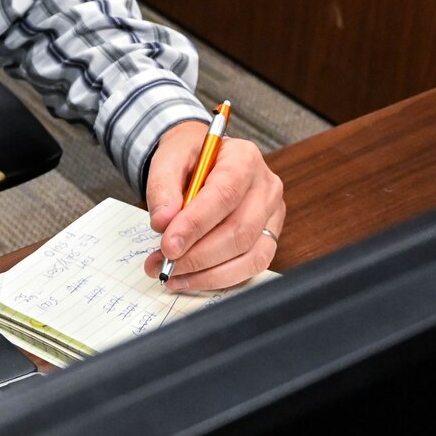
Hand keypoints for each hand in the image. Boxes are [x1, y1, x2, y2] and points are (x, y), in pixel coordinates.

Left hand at [142, 119, 285, 292]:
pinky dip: (219, 278)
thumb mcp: (168, 158)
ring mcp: (272, 214)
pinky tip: (192, 277)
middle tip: (164, 264)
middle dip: (198, 255)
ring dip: (207, 272)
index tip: (168, 246)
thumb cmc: (189, 157)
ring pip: (248, 254)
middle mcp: (266, 186)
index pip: (225, 195)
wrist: (201, 159)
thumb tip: (163, 222)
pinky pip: (252, 266)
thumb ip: (162, 187)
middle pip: (239, 230)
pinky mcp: (269, 236)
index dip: (196, 225)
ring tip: (172, 273)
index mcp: (244, 158)